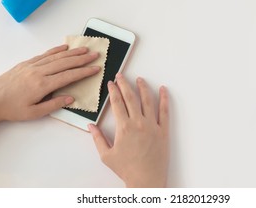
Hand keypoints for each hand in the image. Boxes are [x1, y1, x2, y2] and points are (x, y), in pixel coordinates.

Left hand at [0, 44, 99, 132]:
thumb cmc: (11, 109)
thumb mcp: (34, 113)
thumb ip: (54, 104)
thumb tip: (70, 98)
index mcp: (42, 85)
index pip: (69, 76)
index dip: (84, 72)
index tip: (95, 68)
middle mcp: (38, 72)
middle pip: (65, 63)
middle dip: (82, 59)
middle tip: (95, 55)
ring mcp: (32, 65)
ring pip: (56, 57)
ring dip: (72, 53)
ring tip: (84, 49)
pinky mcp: (26, 63)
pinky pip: (44, 54)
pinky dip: (56, 50)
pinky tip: (64, 48)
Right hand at [88, 73, 168, 187]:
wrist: (147, 180)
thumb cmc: (127, 169)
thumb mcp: (106, 155)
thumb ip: (97, 138)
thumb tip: (90, 126)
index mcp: (124, 127)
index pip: (117, 103)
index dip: (113, 91)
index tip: (111, 83)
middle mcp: (138, 123)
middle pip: (131, 98)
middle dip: (124, 84)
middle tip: (121, 75)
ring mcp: (152, 125)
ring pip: (148, 101)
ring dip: (143, 87)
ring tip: (140, 79)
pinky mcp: (163, 130)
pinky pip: (165, 111)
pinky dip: (164, 99)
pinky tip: (163, 89)